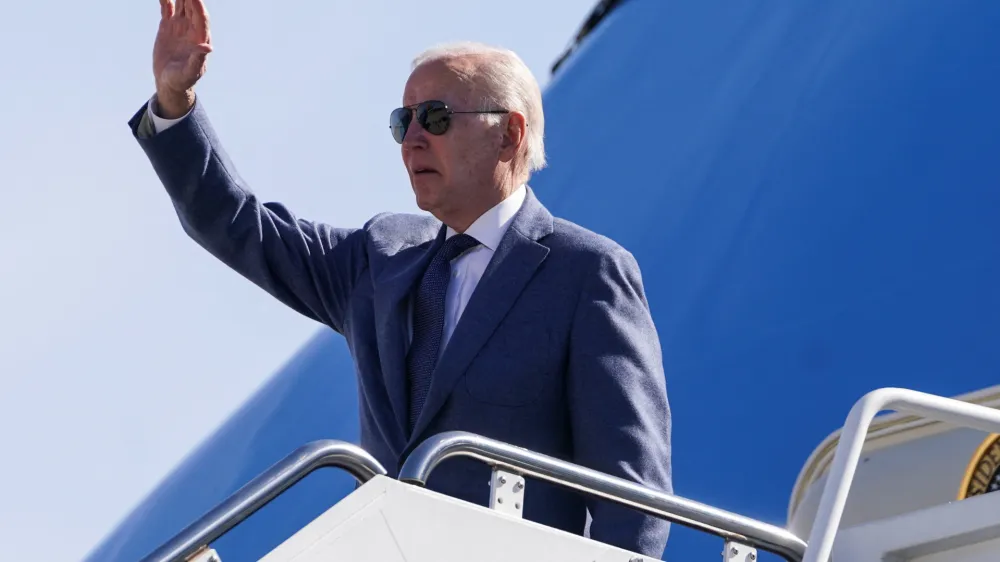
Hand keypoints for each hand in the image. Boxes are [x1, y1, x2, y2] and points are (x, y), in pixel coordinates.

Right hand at [152, 0, 211, 117]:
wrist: (169, 82)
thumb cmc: (183, 80)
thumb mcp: (190, 72)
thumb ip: (198, 60)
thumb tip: (208, 47)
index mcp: (200, 38)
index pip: (201, 17)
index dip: (198, 5)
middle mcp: (191, 29)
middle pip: (192, 7)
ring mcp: (179, 26)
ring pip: (181, 5)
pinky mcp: (167, 26)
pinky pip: (167, 8)